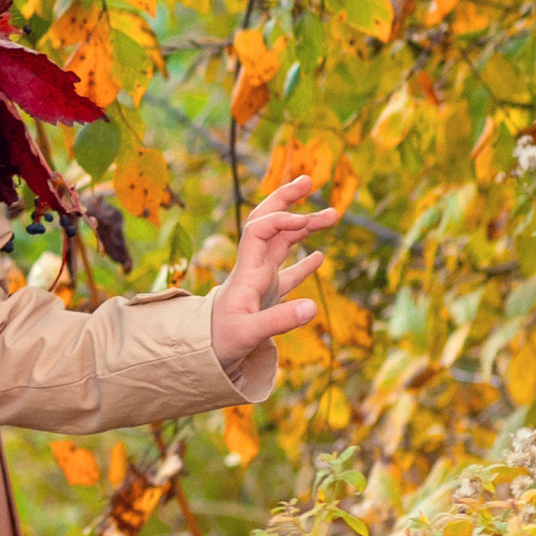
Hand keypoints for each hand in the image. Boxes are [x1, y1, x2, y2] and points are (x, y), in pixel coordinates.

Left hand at [209, 176, 338, 372]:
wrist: (202, 355)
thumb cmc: (219, 343)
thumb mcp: (248, 334)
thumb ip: (279, 320)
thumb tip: (314, 307)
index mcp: (247, 272)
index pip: (259, 230)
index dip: (282, 219)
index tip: (305, 220)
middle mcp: (253, 269)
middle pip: (266, 222)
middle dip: (285, 199)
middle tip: (308, 180)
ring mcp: (260, 280)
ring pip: (282, 243)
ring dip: (304, 226)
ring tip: (333, 215)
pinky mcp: (267, 296)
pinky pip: (288, 273)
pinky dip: (304, 262)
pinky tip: (321, 255)